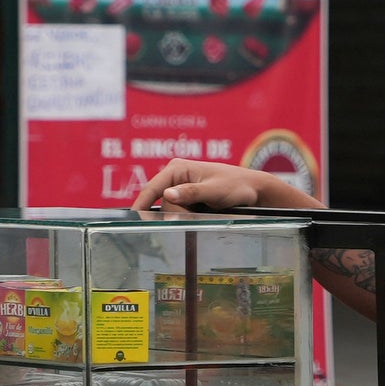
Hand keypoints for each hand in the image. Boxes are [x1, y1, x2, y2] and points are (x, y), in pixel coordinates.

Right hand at [132, 160, 284, 214]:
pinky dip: (187, 214)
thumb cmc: (235, 186)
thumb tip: (167, 194)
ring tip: (206, 209)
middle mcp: (175, 175)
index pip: (152, 188)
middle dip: (177, 212)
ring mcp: (180, 185)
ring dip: (185, 214)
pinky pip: (178, 210)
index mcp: (178, 168)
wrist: (252, 188)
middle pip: (163, 202)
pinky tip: (201, 212)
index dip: (140, 203)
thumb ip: (191, 192)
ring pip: (171, 208)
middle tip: (200, 211)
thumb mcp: (214, 190)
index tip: (132, 217)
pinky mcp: (186, 195)